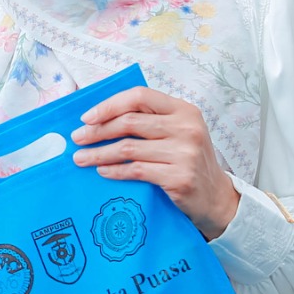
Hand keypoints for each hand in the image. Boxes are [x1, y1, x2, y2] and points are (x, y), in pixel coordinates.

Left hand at [72, 87, 240, 238]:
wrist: (216, 197)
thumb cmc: (189, 161)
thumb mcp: (179, 132)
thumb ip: (150, 121)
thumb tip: (100, 118)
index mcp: (184, 110)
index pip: (140, 96)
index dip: (110, 105)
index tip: (87, 117)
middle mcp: (186, 128)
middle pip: (130, 122)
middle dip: (97, 130)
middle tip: (77, 138)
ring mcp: (185, 153)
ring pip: (128, 148)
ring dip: (99, 153)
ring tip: (81, 158)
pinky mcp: (179, 178)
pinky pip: (136, 171)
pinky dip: (114, 171)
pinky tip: (101, 171)